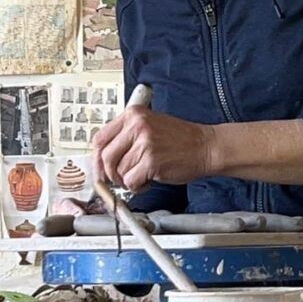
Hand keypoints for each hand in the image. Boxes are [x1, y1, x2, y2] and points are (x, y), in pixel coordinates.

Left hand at [92, 106, 216, 191]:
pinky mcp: (151, 161)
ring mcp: (144, 143)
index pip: (100, 138)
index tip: (99, 169)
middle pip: (105, 157)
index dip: (97, 158)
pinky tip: (149, 180)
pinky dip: (138, 187)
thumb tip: (102, 158)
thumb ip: (126, 137)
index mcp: (133, 115)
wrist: (205, 147)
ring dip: (128, 180)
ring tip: (143, 175)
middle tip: (119, 179)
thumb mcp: (150, 127)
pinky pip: (131, 182)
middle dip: (110, 174)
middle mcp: (137, 125)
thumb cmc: (181, 140)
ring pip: (118, 172)